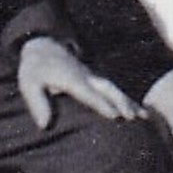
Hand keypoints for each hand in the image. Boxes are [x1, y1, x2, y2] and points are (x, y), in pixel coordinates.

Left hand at [15, 36, 142, 129]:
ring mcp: (92, 77)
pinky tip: (137, 110)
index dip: (101, 104)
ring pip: (114, 89)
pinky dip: (126, 99)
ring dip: (129, 101)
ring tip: (144, 116)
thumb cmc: (34, 70)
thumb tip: (44, 125)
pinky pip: (113, 89)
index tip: (115, 116)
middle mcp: (86, 77)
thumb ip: (37, 103)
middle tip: (134, 117)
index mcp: (71, 79)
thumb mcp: (28, 85)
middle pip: (108, 89)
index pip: (89, 93)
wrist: (42, 47)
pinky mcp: (94, 80)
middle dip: (121, 102)